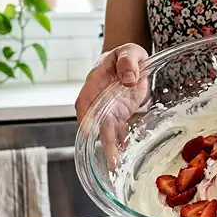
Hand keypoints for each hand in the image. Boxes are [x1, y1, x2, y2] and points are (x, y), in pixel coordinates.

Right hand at [75, 43, 148, 169]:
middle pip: (95, 121)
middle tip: (108, 158)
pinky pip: (118, 131)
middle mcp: (98, 98)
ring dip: (109, 146)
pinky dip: (121, 142)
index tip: (89, 131)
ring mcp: (108, 108)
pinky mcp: (119, 114)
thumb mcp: (130, 52)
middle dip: (100, 140)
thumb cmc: (127, 53)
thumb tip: (128, 80)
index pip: (85, 101)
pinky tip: (124, 156)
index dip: (86, 117)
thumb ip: (128, 63)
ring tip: (114, 164)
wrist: (131, 59)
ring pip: (106, 130)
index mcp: (95, 82)